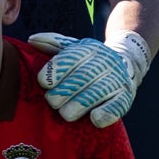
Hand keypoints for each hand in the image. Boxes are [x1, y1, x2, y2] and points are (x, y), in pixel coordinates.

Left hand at [27, 29, 149, 127]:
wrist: (126, 64)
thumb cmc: (88, 61)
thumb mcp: (72, 48)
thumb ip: (52, 44)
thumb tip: (32, 40)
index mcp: (89, 49)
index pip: (71, 58)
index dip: (55, 71)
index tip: (43, 83)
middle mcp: (105, 62)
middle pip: (81, 77)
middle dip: (63, 92)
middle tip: (52, 102)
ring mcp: (117, 79)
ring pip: (96, 93)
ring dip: (78, 106)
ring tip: (66, 113)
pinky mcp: (126, 97)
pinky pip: (117, 106)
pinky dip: (106, 113)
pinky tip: (94, 118)